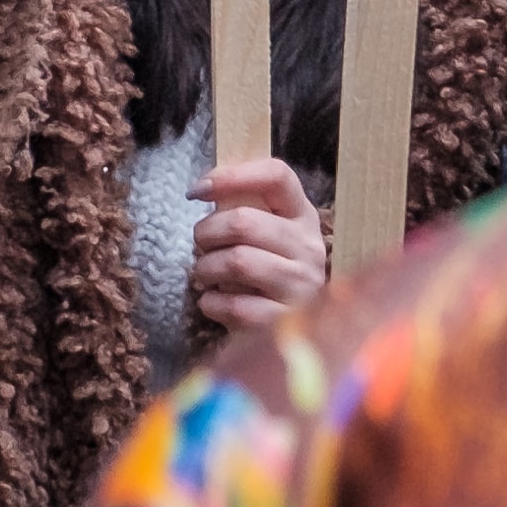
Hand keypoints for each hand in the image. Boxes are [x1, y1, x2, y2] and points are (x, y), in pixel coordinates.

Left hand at [188, 154, 326, 345]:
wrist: (295, 331)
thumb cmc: (268, 271)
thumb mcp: (267, 235)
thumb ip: (243, 210)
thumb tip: (202, 189)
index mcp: (303, 216)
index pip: (277, 176)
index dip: (232, 176)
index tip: (198, 190)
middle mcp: (309, 247)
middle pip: (244, 221)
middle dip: (207, 232)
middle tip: (200, 244)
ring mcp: (300, 286)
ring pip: (237, 262)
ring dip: (206, 268)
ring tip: (205, 274)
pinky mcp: (284, 321)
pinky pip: (235, 305)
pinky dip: (211, 303)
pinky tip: (214, 302)